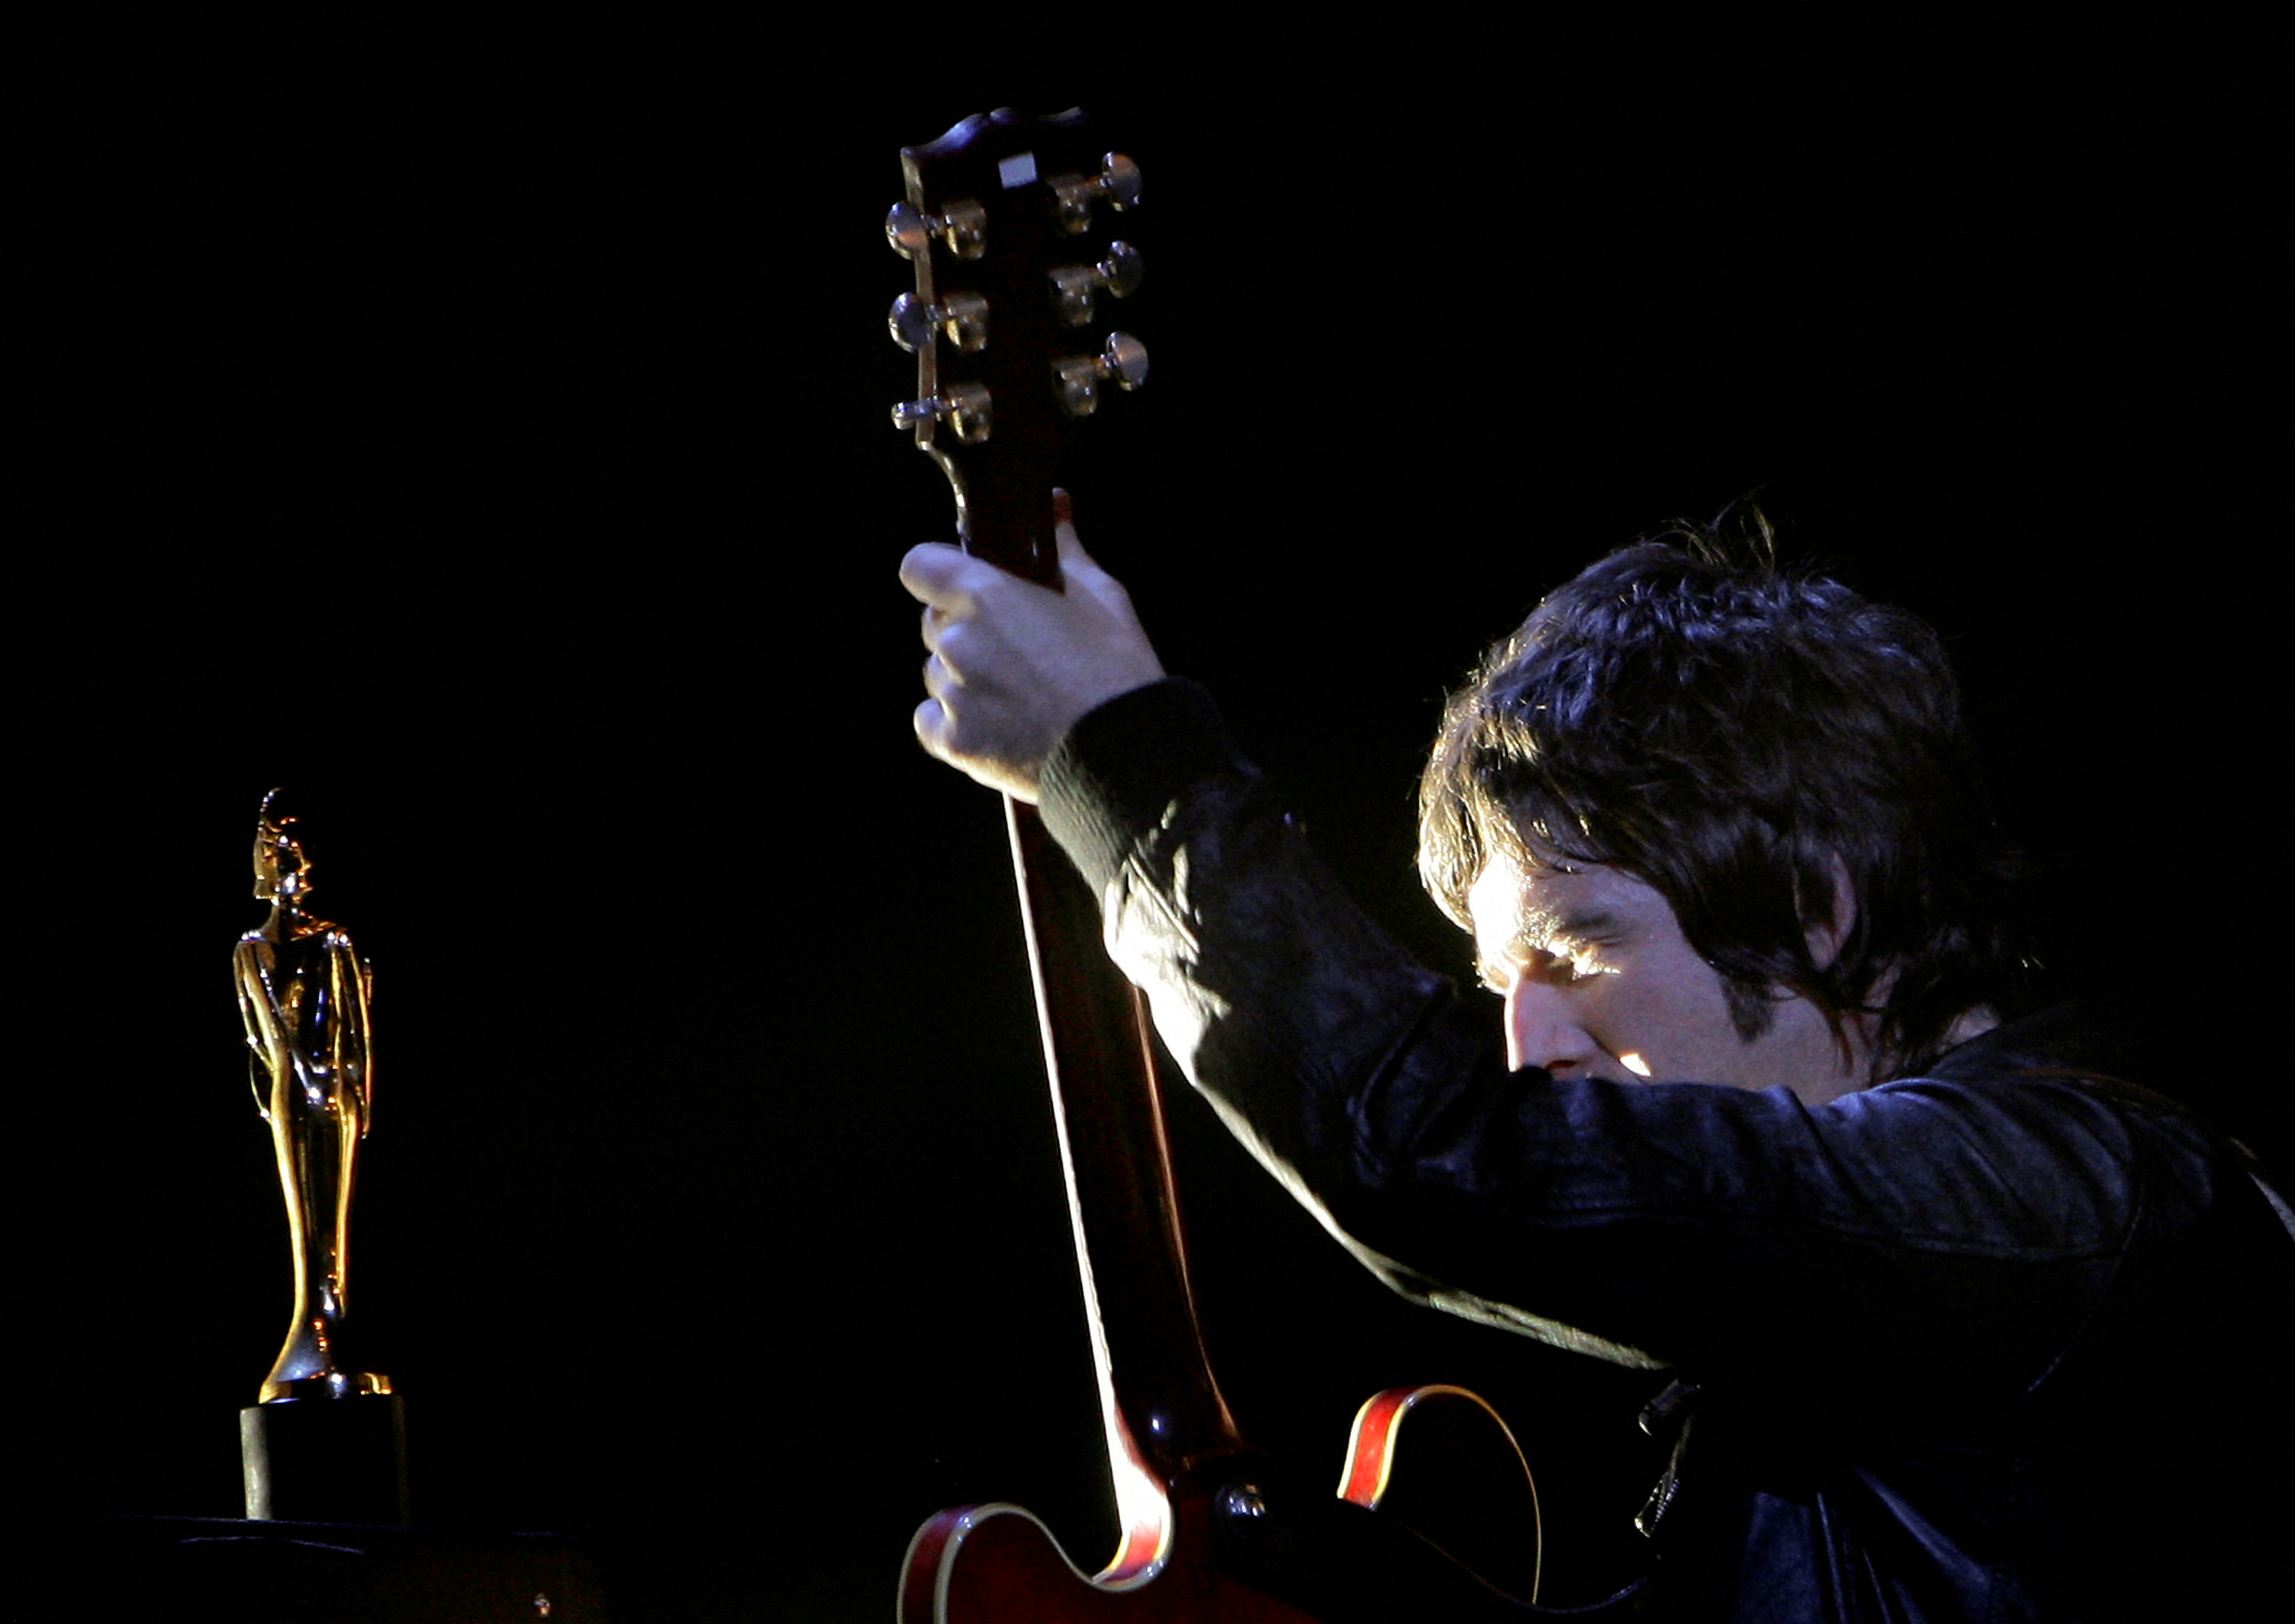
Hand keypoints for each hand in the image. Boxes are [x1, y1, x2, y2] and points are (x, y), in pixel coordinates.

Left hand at [900, 496, 1165, 801]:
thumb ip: (1064, 549)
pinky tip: (998, 725)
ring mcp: (951, 693)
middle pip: (933, 623)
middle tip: (1014, 651)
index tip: (962, 586)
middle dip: (963, 630)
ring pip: (937, 673)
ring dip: (963, 678)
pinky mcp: (952, 741)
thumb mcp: (1101, 597)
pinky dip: (954, 723)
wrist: (1123, 755)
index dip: (938, 574)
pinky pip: (931, 721)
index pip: (919, 566)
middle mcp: (957, 639)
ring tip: (1017, 695)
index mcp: (986, 594)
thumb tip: (1056, 503)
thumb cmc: (1116, 671)